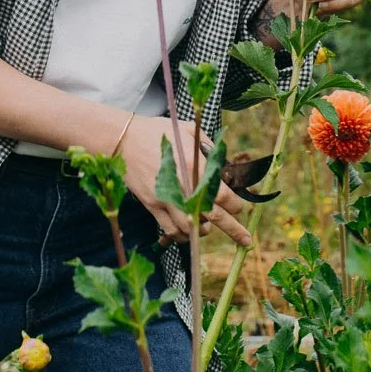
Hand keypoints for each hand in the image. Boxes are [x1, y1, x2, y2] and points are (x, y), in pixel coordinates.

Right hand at [117, 115, 254, 246]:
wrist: (124, 140)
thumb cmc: (158, 132)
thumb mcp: (188, 130)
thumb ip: (209, 148)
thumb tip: (223, 166)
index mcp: (194, 165)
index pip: (223, 194)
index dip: (235, 205)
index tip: (240, 208)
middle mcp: (183, 186)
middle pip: (213, 215)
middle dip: (233, 229)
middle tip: (247, 241)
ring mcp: (166, 199)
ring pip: (191, 228)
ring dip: (204, 231)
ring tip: (208, 229)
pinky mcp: (152, 206)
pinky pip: (170, 230)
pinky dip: (182, 235)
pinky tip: (188, 231)